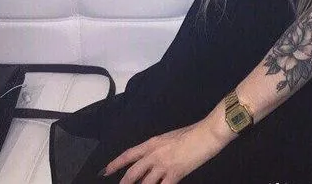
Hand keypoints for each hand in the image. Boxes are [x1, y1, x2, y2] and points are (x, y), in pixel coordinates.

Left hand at [102, 119, 223, 183]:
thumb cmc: (192, 133)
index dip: (115, 163)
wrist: (206, 133)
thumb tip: (152, 164)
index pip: (129, 154)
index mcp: (153, 142)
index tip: (105, 171)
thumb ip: (160, 150)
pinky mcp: (174, 174)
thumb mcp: (171, 139)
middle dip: (124, 183)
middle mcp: (154, 154)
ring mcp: (163, 165)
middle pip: (133, 172)